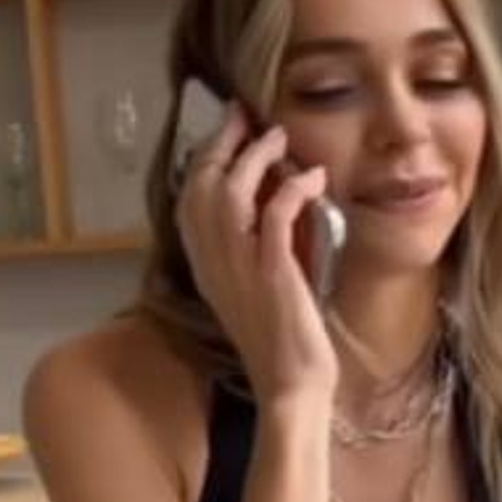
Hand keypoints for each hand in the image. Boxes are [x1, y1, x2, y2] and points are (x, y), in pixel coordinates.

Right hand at [174, 100, 339, 409]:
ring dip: (255, 158)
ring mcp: (239, 269)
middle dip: (223, 143)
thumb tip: (271, 200)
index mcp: (205, 265)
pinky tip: (311, 178)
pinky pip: (274, 218)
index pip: (190, 198)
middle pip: (202, 186)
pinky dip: (292, 190)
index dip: (205, 157)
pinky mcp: (272, 276)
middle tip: (247, 115)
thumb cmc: (281, 338)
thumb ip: (252, 247)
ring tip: (279, 138)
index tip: (228, 129)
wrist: (291, 385)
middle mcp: (213, 263)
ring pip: (230, 194)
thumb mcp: (255, 285)